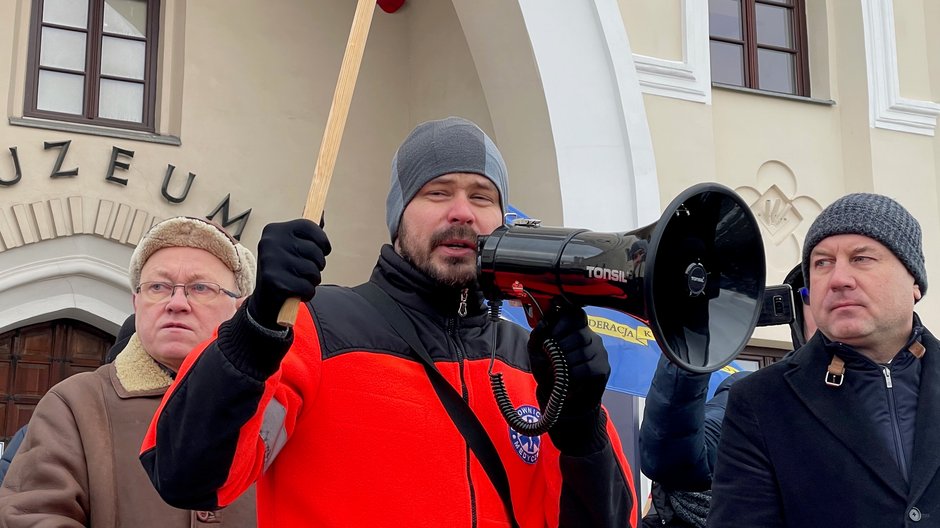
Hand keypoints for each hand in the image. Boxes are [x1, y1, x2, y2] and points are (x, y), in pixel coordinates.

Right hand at [247, 219, 330, 328]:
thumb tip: (321, 213)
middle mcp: (271, 242)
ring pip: (314, 271)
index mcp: (275, 230)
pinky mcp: (274, 281)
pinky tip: (295, 292)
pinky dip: (307, 293)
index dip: (323, 241)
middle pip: (315, 252)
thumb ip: (307, 233)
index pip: (310, 226)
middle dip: (317, 266)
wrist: (263, 301)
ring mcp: (271, 261)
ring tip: (298, 281)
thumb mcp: (291, 248)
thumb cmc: (283, 270)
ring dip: (312, 281)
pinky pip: (307, 287)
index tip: (324, 250)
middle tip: (304, 271)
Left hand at [528, 300, 609, 453]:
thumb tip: (544, 323)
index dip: (563, 323)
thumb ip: (537, 336)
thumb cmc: (549, 372)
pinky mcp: (602, 369)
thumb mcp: (536, 352)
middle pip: (580, 334)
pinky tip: (568, 382)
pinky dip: (573, 376)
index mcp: (576, 329)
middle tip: (553, 361)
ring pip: (583, 352)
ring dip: (565, 365)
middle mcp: (592, 337)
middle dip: (561, 348)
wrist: (560, 399)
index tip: (551, 337)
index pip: (576, 314)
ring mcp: (600, 353)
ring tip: (558, 374)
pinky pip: (587, 368)